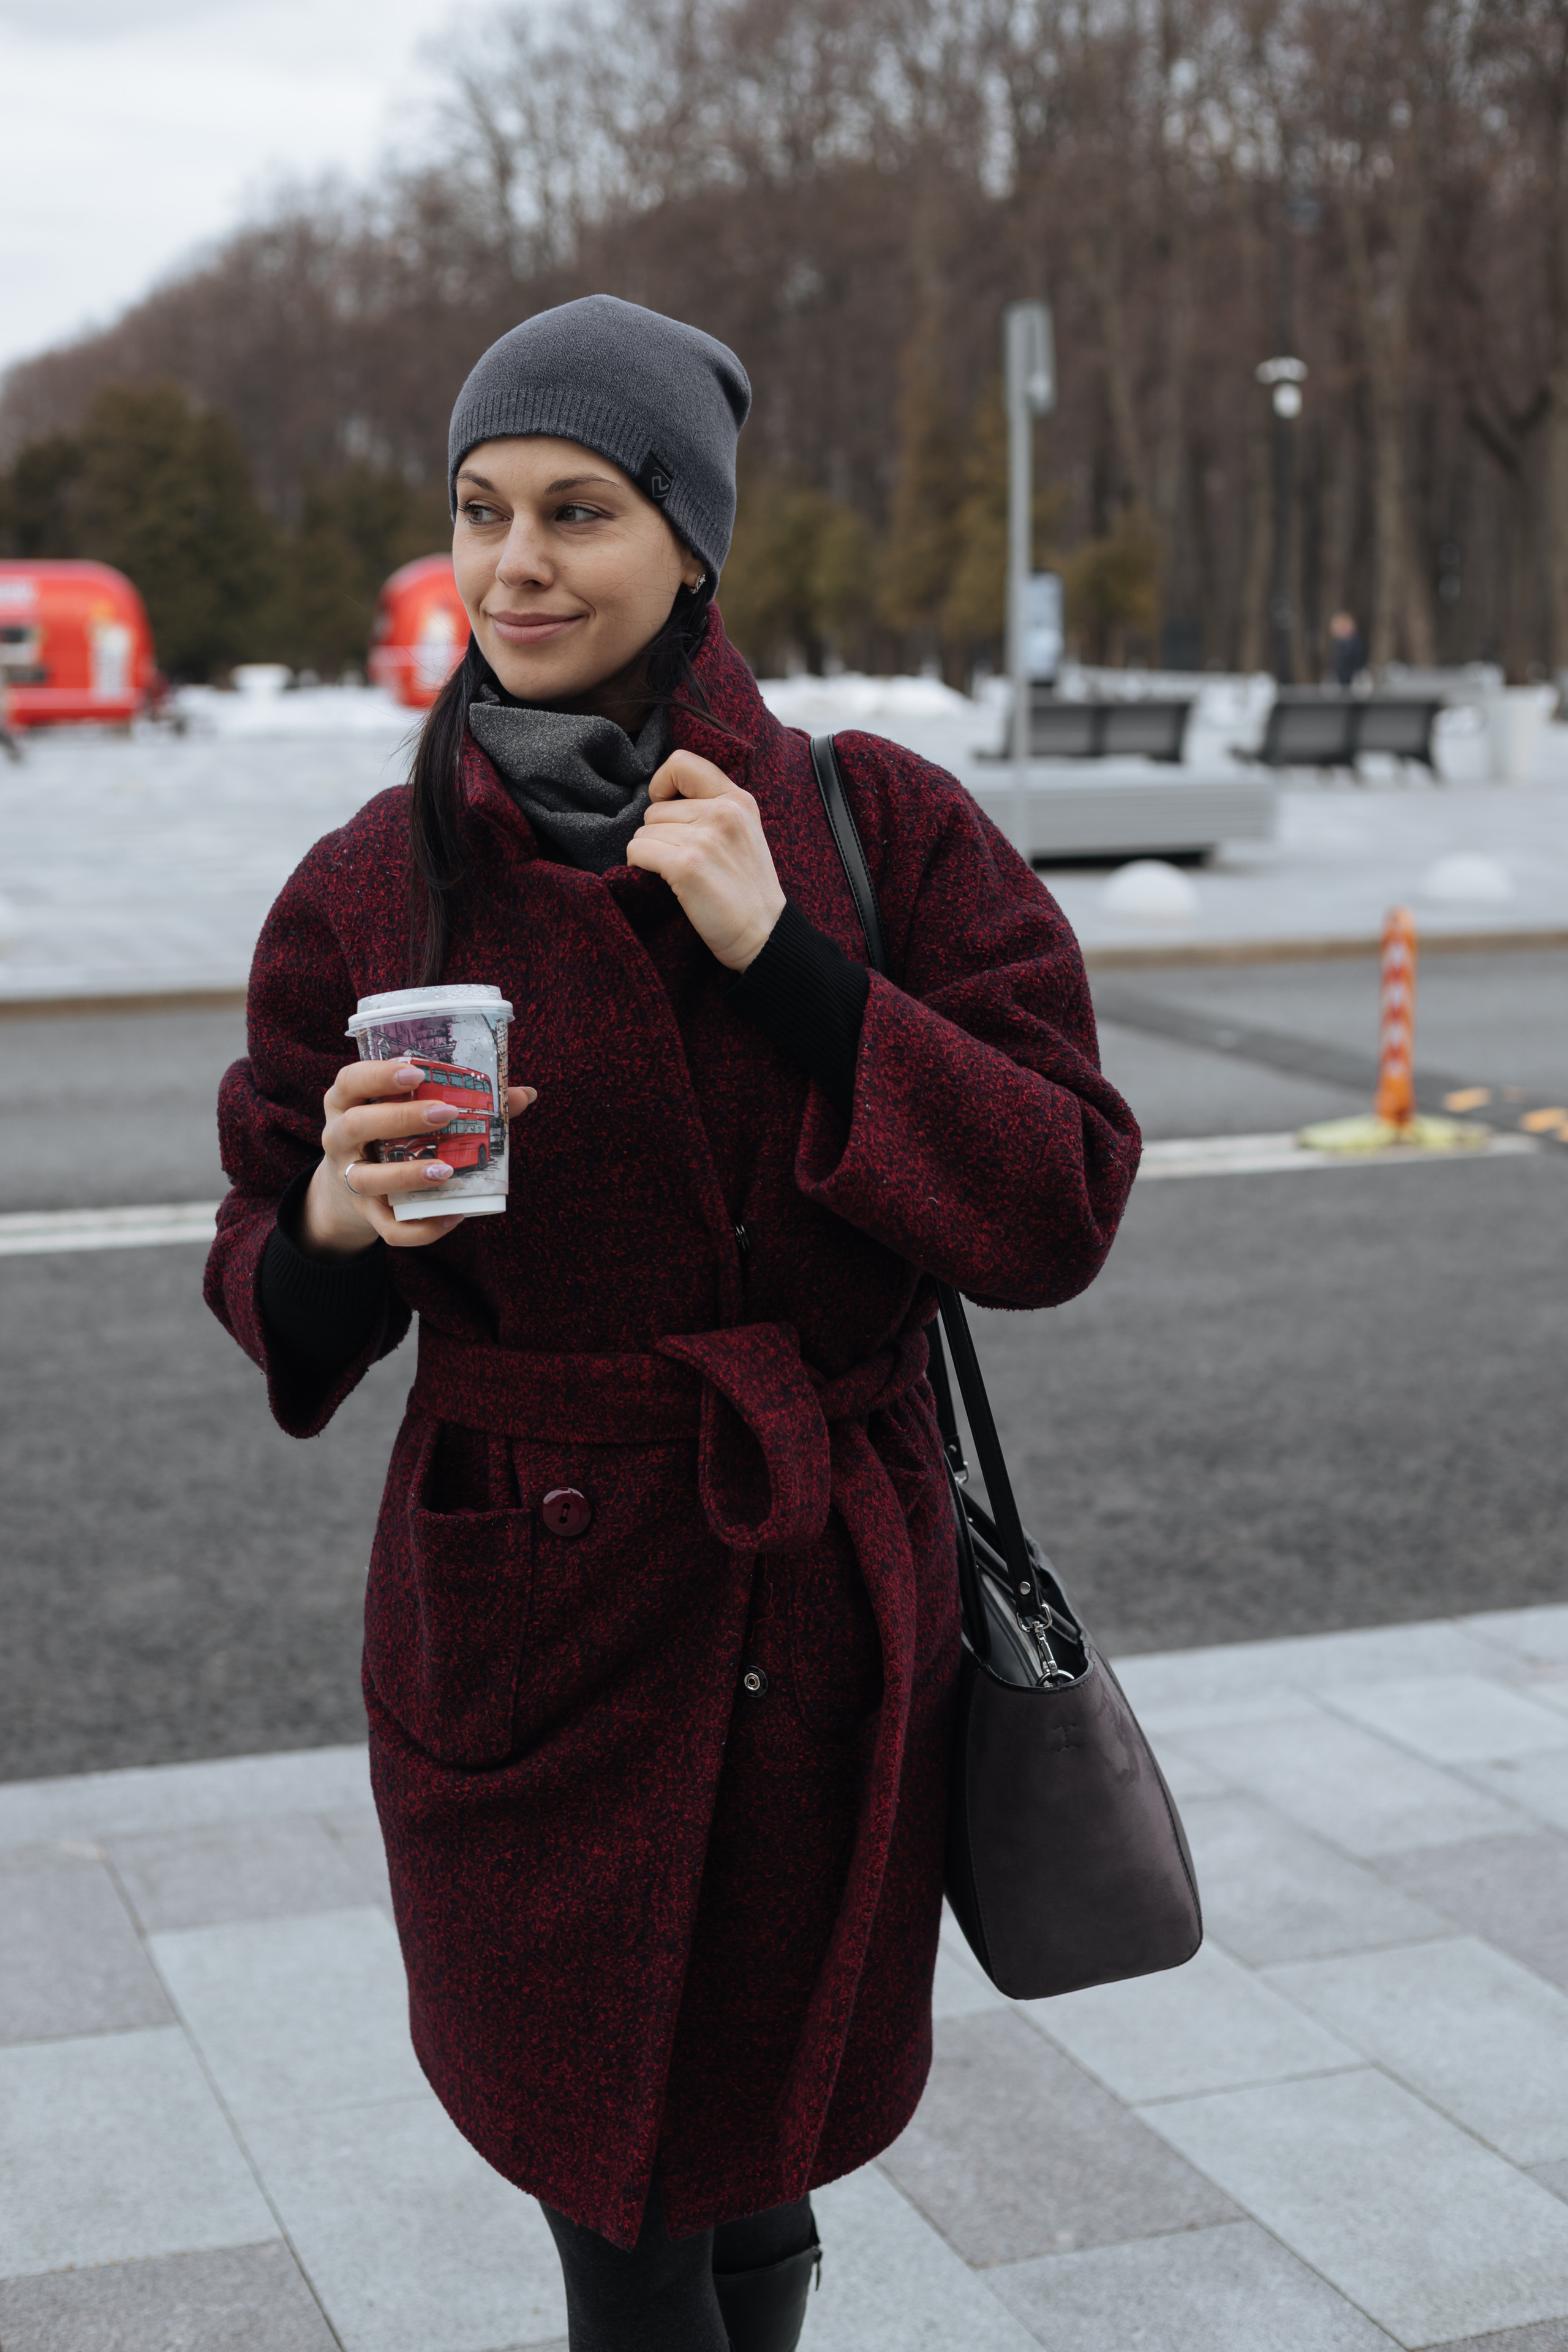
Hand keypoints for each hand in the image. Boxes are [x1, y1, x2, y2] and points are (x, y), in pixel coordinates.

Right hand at [298, 1058, 536, 1258]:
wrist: (351, 1188)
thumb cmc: (391, 1135)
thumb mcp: (409, 1112)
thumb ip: (463, 1101)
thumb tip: (524, 1095)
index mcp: (347, 1102)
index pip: (351, 1081)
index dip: (379, 1075)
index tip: (417, 1072)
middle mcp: (338, 1138)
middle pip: (356, 1125)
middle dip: (400, 1118)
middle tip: (445, 1113)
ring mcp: (348, 1179)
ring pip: (366, 1179)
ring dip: (406, 1175)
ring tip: (446, 1170)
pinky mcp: (366, 1215)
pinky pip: (388, 1228)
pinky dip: (420, 1228)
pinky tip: (454, 1216)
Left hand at [627, 749, 785, 969]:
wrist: (765, 935)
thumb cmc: (748, 890)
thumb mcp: (744, 833)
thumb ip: (714, 807)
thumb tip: (662, 799)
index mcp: (738, 800)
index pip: (681, 762)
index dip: (662, 783)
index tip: (666, 806)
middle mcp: (722, 812)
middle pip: (655, 808)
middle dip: (659, 834)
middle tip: (684, 860)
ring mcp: (704, 838)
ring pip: (643, 832)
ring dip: (651, 854)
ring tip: (680, 874)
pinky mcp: (686, 866)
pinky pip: (638, 851)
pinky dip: (640, 866)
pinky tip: (663, 881)